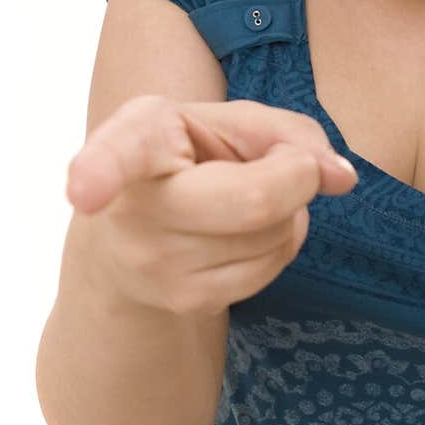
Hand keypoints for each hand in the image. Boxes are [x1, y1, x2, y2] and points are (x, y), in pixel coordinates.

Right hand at [64, 96, 357, 316]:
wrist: (135, 241)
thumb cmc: (189, 162)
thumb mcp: (229, 124)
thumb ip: (292, 132)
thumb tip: (341, 177)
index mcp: (134, 139)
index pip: (115, 155)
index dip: (100, 170)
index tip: (83, 191)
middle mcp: (134, 207)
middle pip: (254, 201)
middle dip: (294, 177)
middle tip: (286, 162)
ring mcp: (156, 264)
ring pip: (275, 235)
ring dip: (289, 211)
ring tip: (246, 194)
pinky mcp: (187, 300)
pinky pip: (272, 266)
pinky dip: (280, 241)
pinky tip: (244, 229)